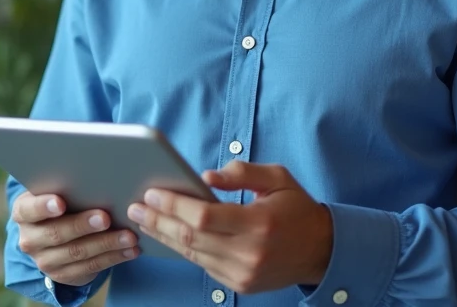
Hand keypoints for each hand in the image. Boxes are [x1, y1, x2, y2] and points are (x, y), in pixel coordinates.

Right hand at [11, 192, 140, 286]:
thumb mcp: (56, 191)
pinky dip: (113, 257)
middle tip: (105, 217)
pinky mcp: (63, 275)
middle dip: (82, 225)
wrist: (53, 235)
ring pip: (77, 253)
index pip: (29, 209)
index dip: (43, 206)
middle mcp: (29, 239)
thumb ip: (67, 184)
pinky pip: (90, 268)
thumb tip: (98, 174)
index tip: (60, 203)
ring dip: (106, 244)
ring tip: (128, 236)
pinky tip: (130, 250)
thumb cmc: (62, 200)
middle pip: (56, 233)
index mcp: (23, 212)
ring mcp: (45, 261)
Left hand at [128, 161, 332, 293]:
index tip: (152, 192)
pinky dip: (182, 249)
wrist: (321, 251)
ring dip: (164, 236)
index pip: (205, 216)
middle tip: (134, 207)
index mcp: (259, 223)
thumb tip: (205, 176)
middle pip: (191, 238)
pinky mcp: (240, 284)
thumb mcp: (277, 178)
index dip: (174, 205)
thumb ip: (242, 172)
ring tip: (143, 219)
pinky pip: (203, 264)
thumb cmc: (296, 208)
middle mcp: (249, 252)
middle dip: (158, 220)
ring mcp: (243, 273)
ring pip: (192, 254)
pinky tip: (166, 235)